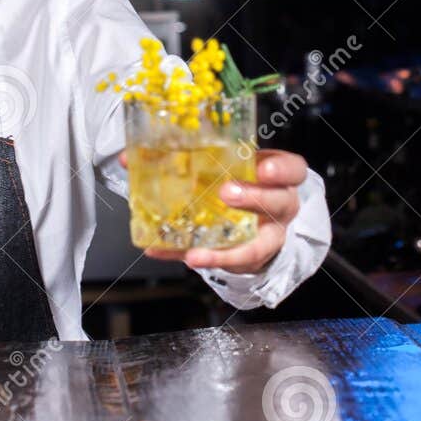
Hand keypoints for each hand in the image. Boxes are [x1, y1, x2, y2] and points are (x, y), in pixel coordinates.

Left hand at [126, 148, 306, 273]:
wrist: (251, 223)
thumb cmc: (235, 187)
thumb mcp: (223, 168)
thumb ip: (185, 160)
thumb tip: (128, 157)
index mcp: (275, 176)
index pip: (292, 169)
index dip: (281, 169)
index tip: (263, 168)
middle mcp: (279, 205)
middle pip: (280, 201)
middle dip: (255, 197)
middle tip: (226, 193)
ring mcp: (268, 234)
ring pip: (263, 242)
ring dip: (228, 248)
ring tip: (196, 251)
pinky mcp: (252, 257)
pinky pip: (233, 262)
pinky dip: (208, 261)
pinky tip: (185, 258)